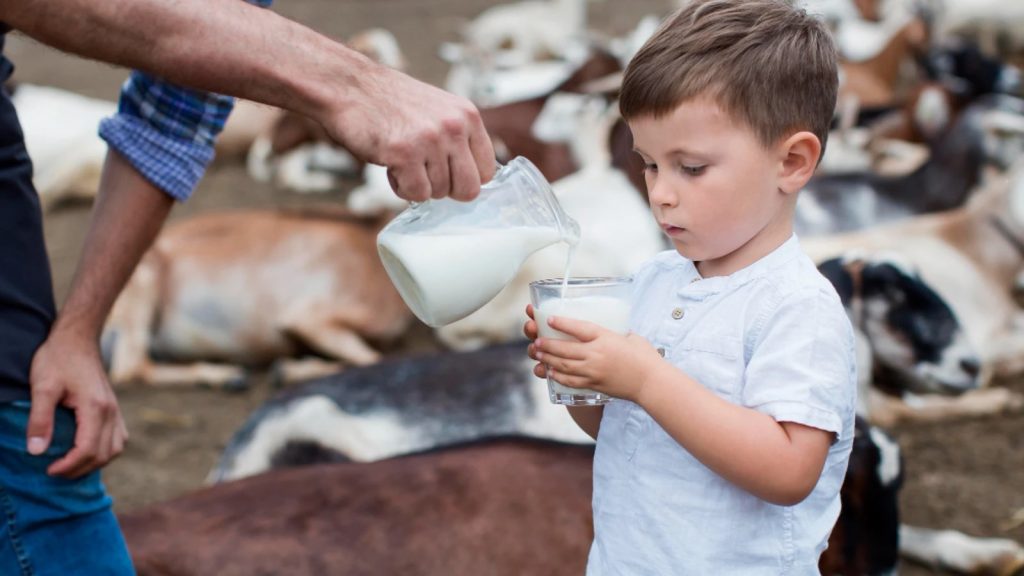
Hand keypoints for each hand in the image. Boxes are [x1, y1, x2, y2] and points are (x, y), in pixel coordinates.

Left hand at [26, 327, 127, 477]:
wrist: (77, 339)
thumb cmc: (58, 359)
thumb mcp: (42, 387)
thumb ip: (39, 419)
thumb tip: (36, 451)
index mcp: (96, 407)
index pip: (87, 449)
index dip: (68, 466)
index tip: (48, 469)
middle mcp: (111, 411)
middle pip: (103, 454)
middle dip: (79, 469)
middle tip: (54, 471)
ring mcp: (116, 410)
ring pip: (115, 449)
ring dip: (94, 463)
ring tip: (70, 465)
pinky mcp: (114, 408)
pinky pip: (118, 439)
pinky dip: (104, 451)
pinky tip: (87, 451)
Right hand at [325, 65, 495, 202]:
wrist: (349, 86)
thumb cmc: (390, 102)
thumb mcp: (438, 111)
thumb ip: (459, 138)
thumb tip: (474, 177)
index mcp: (468, 116)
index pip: (488, 170)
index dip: (465, 178)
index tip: (448, 174)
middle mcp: (454, 127)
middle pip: (469, 189)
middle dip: (446, 190)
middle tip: (425, 174)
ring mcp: (431, 140)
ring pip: (439, 193)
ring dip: (417, 184)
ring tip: (402, 159)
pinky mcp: (405, 153)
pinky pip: (416, 194)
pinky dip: (401, 187)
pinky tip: (391, 165)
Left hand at [530, 315, 662, 402]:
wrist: (651, 382)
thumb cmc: (645, 357)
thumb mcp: (631, 337)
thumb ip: (616, 333)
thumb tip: (610, 328)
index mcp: (606, 338)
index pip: (579, 328)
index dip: (562, 323)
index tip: (549, 319)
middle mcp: (596, 354)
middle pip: (565, 348)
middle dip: (548, 344)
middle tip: (536, 340)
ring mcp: (594, 370)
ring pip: (564, 365)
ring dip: (548, 359)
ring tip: (537, 353)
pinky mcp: (594, 384)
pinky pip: (571, 381)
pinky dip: (559, 376)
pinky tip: (550, 372)